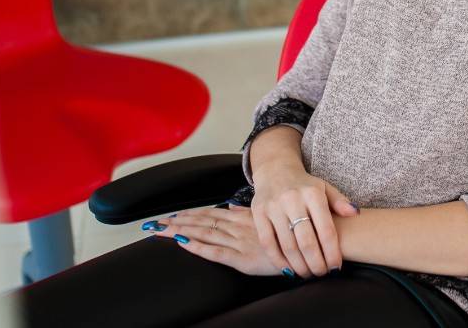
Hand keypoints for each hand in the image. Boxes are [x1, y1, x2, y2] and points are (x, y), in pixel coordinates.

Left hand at [159, 205, 289, 275]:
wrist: (311, 240)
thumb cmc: (292, 231)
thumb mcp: (267, 218)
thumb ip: (248, 214)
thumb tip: (233, 208)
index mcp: (243, 217)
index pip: (210, 214)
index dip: (190, 214)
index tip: (172, 215)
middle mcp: (238, 226)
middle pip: (202, 222)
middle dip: (178, 222)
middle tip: (156, 223)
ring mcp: (240, 242)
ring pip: (205, 234)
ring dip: (181, 232)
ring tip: (161, 231)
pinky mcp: (244, 258)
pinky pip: (216, 252)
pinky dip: (198, 247)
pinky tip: (183, 244)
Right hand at [251, 166, 359, 277]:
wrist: (275, 170)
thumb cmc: (304, 185)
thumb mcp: (324, 188)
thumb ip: (340, 201)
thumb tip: (355, 213)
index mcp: (313, 193)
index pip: (326, 229)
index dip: (332, 252)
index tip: (336, 267)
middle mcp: (292, 199)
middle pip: (306, 242)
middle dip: (316, 263)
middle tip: (322, 274)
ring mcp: (273, 207)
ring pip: (287, 246)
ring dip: (299, 265)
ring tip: (308, 274)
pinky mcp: (258, 213)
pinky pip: (268, 243)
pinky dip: (278, 260)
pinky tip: (288, 269)